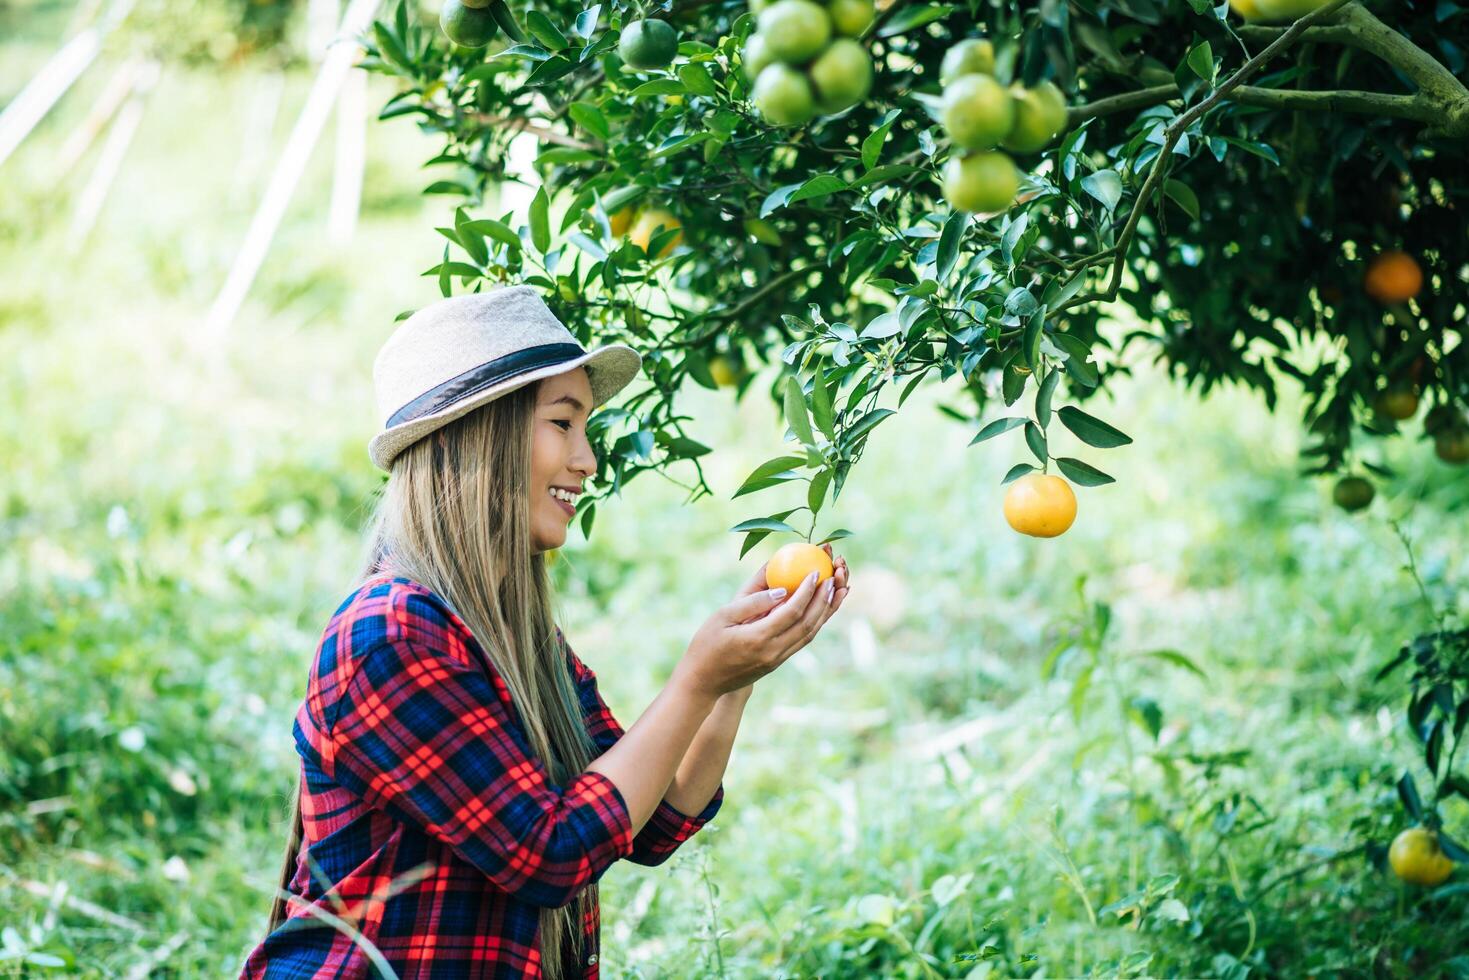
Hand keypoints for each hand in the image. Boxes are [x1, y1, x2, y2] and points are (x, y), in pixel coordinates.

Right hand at [674, 544, 850, 699]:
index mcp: (758, 638)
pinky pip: (802, 640)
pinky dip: (815, 623)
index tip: (816, 571)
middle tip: (835, 577)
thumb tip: (782, 588)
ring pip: (809, 634)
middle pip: (808, 624)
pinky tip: (821, 608)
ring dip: (826, 612)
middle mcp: (773, 651)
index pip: (791, 612)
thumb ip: (753, 602)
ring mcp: (777, 659)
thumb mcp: (722, 616)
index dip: (807, 591)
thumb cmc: (706, 644)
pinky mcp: (777, 662)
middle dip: (824, 600)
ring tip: (839, 591)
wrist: (703, 682)